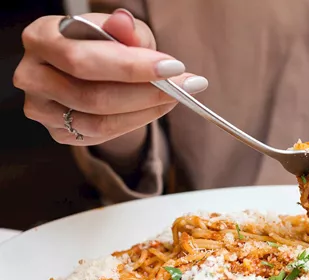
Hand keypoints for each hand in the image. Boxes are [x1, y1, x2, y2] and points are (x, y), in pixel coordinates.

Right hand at [13, 9, 207, 145]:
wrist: (90, 70)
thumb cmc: (102, 43)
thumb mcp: (119, 30)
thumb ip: (125, 30)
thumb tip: (124, 24)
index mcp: (41, 37)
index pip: (83, 59)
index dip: (131, 66)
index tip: (173, 67)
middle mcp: (32, 75)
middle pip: (92, 95)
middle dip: (146, 92)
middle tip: (184, 86)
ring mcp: (42, 108)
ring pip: (100, 120)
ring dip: (146, 110)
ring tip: (175, 96)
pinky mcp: (58, 132)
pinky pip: (102, 134)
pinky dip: (136, 122)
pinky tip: (156, 108)